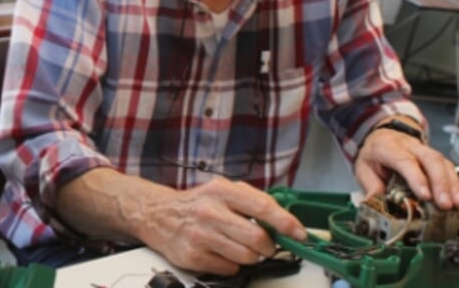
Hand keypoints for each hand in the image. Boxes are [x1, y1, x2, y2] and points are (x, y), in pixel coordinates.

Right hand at [134, 177, 307, 275]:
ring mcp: (201, 236)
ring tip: (238, 245)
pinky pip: (230, 268)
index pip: (263, 207)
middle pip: (257, 239)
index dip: (286, 223)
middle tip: (265, 245)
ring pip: (247, 257)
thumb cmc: (197, 203)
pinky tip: (221, 251)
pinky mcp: (193, 256)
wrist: (158, 215)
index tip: (299, 233)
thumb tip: (283, 220)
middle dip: (268, 246)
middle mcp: (210, 212)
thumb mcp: (222, 190)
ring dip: (251, 256)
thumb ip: (251, 201)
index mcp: (221, 191)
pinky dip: (232, 263)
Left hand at [354, 117, 458, 210]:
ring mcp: (426, 151)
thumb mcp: (364, 168)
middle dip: (441, 184)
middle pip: (431, 160)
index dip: (417, 178)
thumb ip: (371, 186)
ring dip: (453, 186)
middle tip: (445, 205)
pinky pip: (450, 170)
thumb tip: (377, 205)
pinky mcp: (437, 159)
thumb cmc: (375, 155)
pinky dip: (457, 187)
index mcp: (389, 147)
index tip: (425, 196)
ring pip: (444, 164)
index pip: (405, 161)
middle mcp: (411, 147)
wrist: (384, 136)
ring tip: (458, 206)